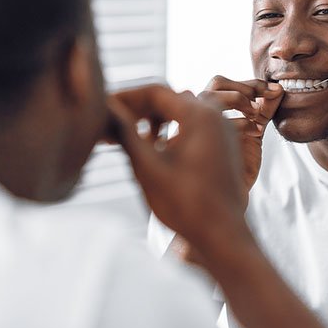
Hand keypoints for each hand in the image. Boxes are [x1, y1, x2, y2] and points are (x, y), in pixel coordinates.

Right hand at [107, 85, 248, 248]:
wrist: (224, 235)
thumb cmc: (187, 205)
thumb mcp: (147, 167)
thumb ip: (125, 133)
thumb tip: (105, 108)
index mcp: (200, 115)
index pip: (155, 91)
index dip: (125, 98)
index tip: (104, 109)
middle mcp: (215, 116)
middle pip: (168, 99)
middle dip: (137, 109)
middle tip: (111, 125)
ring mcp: (222, 130)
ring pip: (180, 111)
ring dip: (153, 120)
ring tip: (129, 138)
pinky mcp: (223, 145)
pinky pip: (193, 126)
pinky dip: (170, 130)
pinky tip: (153, 149)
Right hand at [198, 76, 283, 197]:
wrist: (230, 197)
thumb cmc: (239, 165)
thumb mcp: (255, 131)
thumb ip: (264, 110)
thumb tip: (279, 89)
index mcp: (210, 109)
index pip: (224, 83)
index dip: (250, 83)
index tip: (273, 90)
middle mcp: (200, 114)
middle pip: (216, 83)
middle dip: (243, 87)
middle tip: (263, 98)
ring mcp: (197, 126)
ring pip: (209, 95)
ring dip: (237, 98)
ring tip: (256, 113)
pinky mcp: (198, 141)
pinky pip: (214, 122)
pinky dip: (239, 122)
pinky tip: (254, 132)